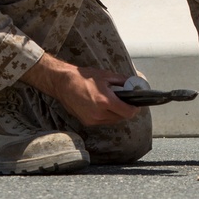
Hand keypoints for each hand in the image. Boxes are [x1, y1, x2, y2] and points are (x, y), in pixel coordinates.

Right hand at [21, 55, 139, 126]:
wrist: (63, 83)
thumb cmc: (83, 77)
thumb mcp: (106, 76)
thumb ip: (122, 81)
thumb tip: (134, 85)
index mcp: (105, 101)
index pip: (128, 112)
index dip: (134, 109)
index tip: (135, 104)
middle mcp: (99, 113)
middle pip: (121, 118)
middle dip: (125, 110)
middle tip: (124, 102)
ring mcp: (92, 119)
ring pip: (112, 121)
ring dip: (115, 114)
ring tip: (112, 103)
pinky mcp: (87, 122)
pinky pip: (102, 121)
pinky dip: (106, 115)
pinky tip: (102, 106)